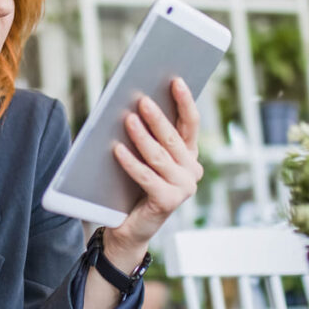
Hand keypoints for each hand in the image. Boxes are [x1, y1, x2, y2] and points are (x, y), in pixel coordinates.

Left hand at [104, 78, 203, 269]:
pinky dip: (131, 162)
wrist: (127, 227)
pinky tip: (117, 149)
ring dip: (142, 136)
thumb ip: (148, 135)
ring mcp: (183, 188)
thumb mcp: (144, 157)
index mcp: (189, 156)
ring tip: (127, 119)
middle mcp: (191, 171)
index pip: (190, 124)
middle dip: (157, 118)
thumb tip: (135, 103)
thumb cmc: (132, 186)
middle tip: (141, 100)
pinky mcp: (168, 201)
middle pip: (173, 138)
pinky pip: (146, 176)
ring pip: (159, 156)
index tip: (175, 80)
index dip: (184, 101)